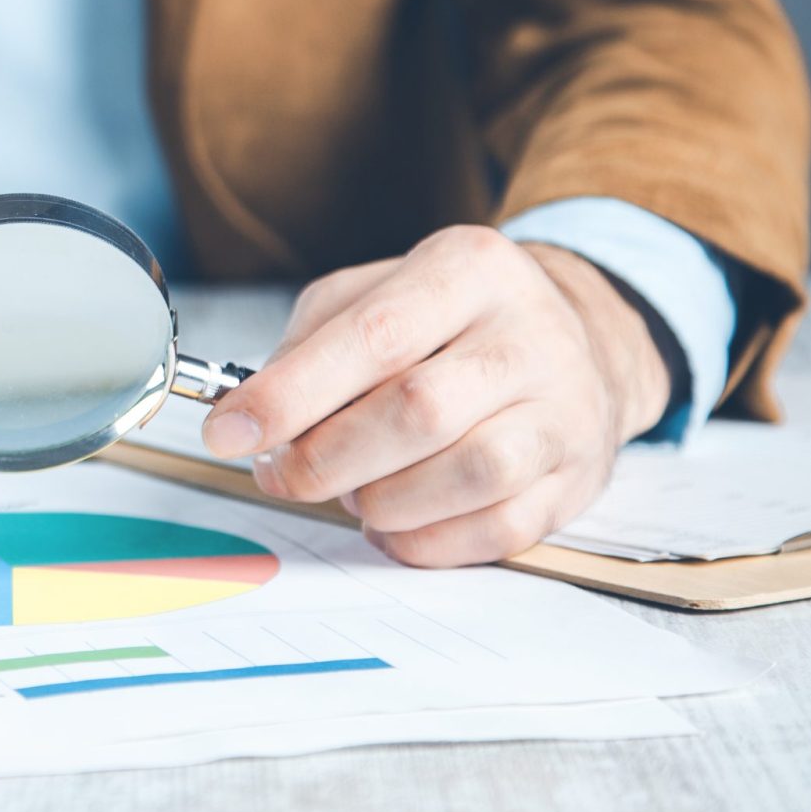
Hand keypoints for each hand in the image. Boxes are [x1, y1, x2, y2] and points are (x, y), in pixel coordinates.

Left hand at [199, 226, 670, 566]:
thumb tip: (251, 413)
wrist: (572, 339)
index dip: (291, 393)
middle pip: (419, 410)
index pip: (373, 336)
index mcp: (467, 269)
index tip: (231, 431)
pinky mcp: (579, 476)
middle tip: (282, 474)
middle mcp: (527, 333)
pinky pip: (500, 529)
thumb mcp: (374, 294)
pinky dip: (427, 542)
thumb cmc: (450, 321)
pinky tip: (393, 525)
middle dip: (327, 458)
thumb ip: (308, 345)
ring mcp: (565, 408)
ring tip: (351, 492)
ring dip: (383, 501)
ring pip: (469, 473)